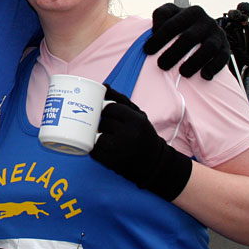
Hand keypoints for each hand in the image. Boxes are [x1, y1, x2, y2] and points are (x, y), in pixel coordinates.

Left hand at [91, 85, 191, 201]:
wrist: (154, 162)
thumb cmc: (143, 134)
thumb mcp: (138, 115)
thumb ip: (120, 99)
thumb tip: (104, 86)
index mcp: (136, 121)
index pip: (110, 108)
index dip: (106, 111)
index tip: (107, 114)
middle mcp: (128, 134)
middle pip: (103, 122)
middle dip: (102, 123)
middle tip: (107, 127)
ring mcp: (119, 149)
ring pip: (97, 136)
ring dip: (97, 136)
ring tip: (105, 137)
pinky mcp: (111, 162)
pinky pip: (94, 151)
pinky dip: (94, 149)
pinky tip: (102, 148)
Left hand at [143, 4, 229, 80]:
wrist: (203, 28)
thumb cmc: (180, 23)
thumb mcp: (169, 14)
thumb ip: (160, 15)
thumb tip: (155, 29)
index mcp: (191, 12)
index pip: (172, 25)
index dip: (159, 38)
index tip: (147, 50)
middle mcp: (206, 21)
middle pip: (189, 38)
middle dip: (174, 53)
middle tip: (161, 65)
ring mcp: (217, 34)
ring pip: (208, 48)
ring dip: (195, 62)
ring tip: (182, 73)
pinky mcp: (226, 47)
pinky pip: (223, 57)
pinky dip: (214, 67)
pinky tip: (205, 75)